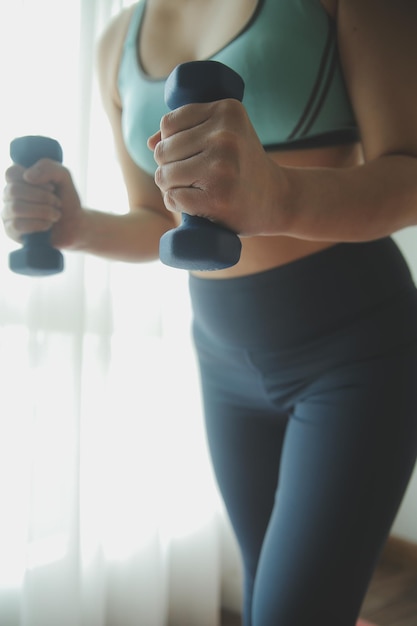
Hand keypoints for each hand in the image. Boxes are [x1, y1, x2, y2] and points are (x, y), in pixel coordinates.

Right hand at [2, 159, 84, 248]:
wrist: (74, 226)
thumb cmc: (66, 200)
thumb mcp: (63, 177)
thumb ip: (48, 167)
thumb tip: (27, 176)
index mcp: (18, 180)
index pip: (11, 173)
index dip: (34, 180)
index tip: (52, 187)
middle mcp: (9, 196)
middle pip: (14, 190)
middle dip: (42, 197)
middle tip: (57, 203)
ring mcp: (8, 213)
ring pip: (16, 208)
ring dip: (43, 211)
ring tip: (56, 215)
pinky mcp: (11, 231)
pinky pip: (17, 225)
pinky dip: (38, 224)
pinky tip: (48, 225)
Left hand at [148, 99, 283, 235]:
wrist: (279, 199)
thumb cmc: (244, 165)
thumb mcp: (227, 134)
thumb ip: (190, 130)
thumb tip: (150, 142)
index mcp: (227, 111)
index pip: (168, 124)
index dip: (170, 141)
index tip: (188, 154)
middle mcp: (225, 137)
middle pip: (163, 151)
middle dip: (168, 166)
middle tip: (189, 177)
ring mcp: (222, 168)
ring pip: (164, 175)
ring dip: (169, 187)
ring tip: (190, 190)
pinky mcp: (217, 199)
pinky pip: (173, 198)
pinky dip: (175, 203)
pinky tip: (192, 205)